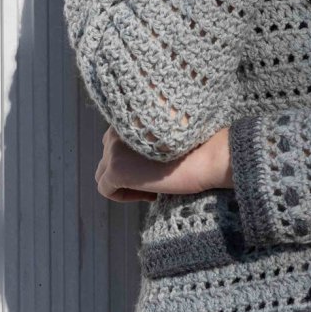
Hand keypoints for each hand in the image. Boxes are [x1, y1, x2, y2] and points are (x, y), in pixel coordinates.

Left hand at [95, 125, 234, 202]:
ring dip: (126, 183)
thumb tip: (130, 156)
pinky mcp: (115, 169)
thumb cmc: (196, 145)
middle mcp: (116, 128)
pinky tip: (151, 193)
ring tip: (153, 186)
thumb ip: (144, 133)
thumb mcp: (165, 131)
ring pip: (104, 173)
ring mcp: (114, 149)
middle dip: (128, 170)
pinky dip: (125, 196)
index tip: (157, 164)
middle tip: (155, 177)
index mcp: (128, 115)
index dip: (134, 157)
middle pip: (107, 156)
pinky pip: (106, 189)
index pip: (116, 140)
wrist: (207, 156)